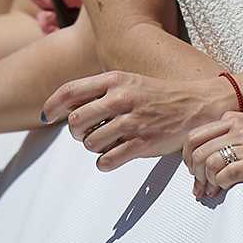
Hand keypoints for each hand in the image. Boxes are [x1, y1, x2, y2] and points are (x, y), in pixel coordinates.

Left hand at [43, 70, 230, 170]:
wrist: (195, 106)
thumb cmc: (157, 95)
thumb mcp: (128, 81)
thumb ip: (99, 91)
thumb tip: (65, 108)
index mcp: (115, 80)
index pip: (70, 91)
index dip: (52, 105)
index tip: (47, 117)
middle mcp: (120, 99)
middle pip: (76, 121)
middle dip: (75, 132)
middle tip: (85, 133)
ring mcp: (132, 122)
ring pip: (90, 143)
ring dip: (93, 147)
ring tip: (106, 143)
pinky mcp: (142, 143)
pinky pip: (107, 160)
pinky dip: (104, 162)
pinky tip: (112, 157)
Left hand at [182, 114, 242, 198]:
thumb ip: (230, 136)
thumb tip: (203, 157)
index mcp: (236, 119)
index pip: (195, 136)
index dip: (188, 158)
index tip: (194, 173)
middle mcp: (242, 128)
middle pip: (198, 151)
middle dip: (194, 174)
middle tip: (200, 188)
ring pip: (210, 162)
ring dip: (206, 182)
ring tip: (211, 192)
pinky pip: (228, 174)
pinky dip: (220, 184)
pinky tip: (225, 189)